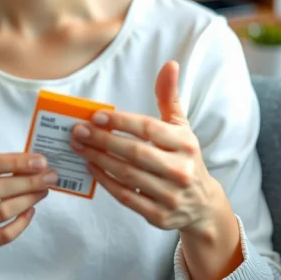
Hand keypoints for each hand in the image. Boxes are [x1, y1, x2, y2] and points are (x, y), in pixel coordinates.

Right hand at [0, 153, 56, 278]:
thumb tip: (36, 164)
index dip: (13, 161)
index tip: (40, 161)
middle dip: (27, 181)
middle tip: (50, 177)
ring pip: (2, 211)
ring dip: (28, 199)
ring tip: (43, 191)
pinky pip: (5, 235)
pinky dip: (22, 222)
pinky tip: (31, 210)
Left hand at [69, 60, 218, 233]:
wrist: (202, 204)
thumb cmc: (185, 157)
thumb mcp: (182, 127)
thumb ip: (170, 97)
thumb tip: (169, 64)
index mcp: (186, 144)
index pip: (149, 129)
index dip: (121, 122)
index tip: (96, 115)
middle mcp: (180, 169)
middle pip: (134, 153)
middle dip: (102, 140)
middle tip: (78, 131)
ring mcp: (170, 195)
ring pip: (127, 175)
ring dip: (98, 159)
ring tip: (79, 146)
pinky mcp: (159, 215)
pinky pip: (126, 196)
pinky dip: (106, 181)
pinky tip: (91, 167)